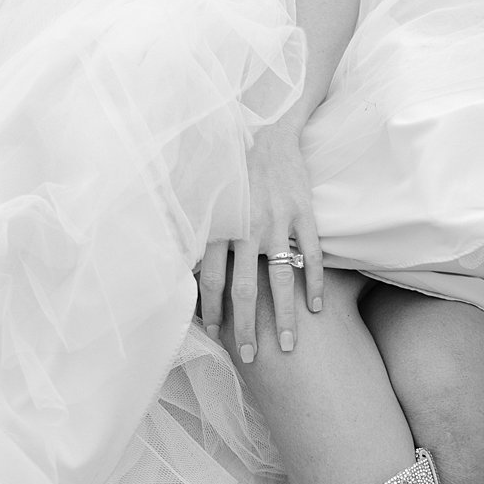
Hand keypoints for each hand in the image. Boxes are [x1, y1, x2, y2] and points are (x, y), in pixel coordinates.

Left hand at [199, 118, 324, 359]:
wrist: (267, 126)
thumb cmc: (230, 164)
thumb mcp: (202, 191)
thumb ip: (189, 224)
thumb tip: (168, 255)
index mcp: (220, 225)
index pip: (211, 281)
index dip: (213, 312)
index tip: (217, 335)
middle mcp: (248, 227)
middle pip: (246, 289)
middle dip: (248, 328)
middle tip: (250, 357)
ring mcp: (279, 221)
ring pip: (282, 279)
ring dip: (286, 318)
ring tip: (290, 346)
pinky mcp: (304, 213)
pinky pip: (312, 255)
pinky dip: (314, 284)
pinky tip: (316, 309)